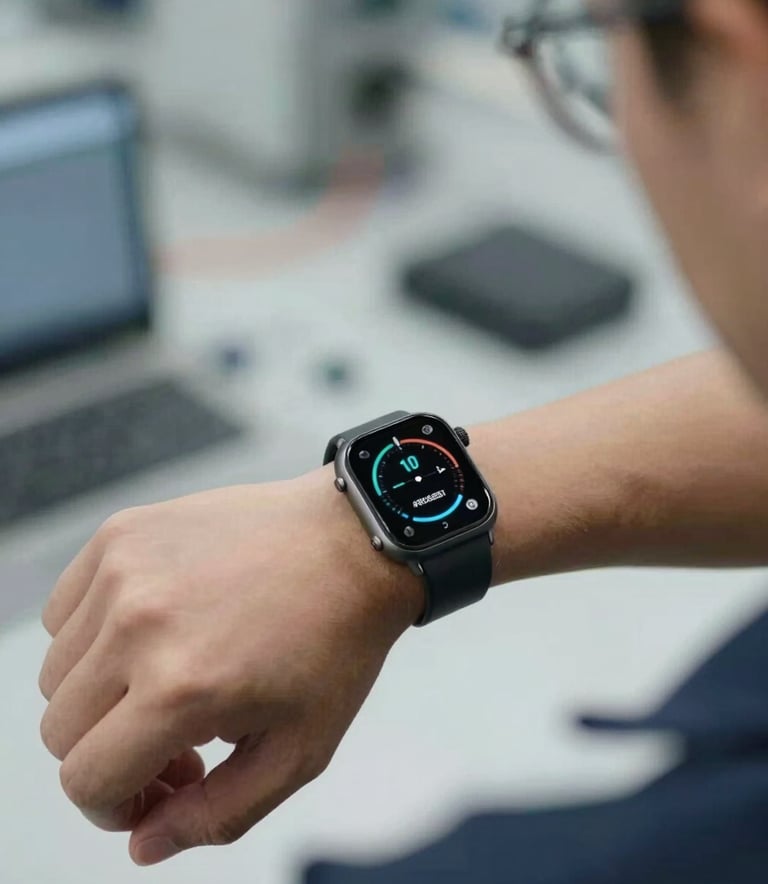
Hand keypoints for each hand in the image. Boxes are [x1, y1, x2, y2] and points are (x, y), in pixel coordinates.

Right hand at [38, 468, 422, 865]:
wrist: (353, 542)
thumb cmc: (335, 642)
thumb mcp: (298, 750)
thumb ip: (216, 815)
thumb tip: (143, 843)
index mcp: (180, 688)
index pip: (87, 779)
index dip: (116, 805)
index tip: (157, 788)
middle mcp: (137, 625)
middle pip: (61, 730)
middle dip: (110, 752)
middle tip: (176, 736)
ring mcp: (124, 570)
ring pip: (58, 671)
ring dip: (100, 693)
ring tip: (169, 678)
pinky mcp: (123, 531)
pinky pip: (65, 609)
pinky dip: (93, 633)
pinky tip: (153, 631)